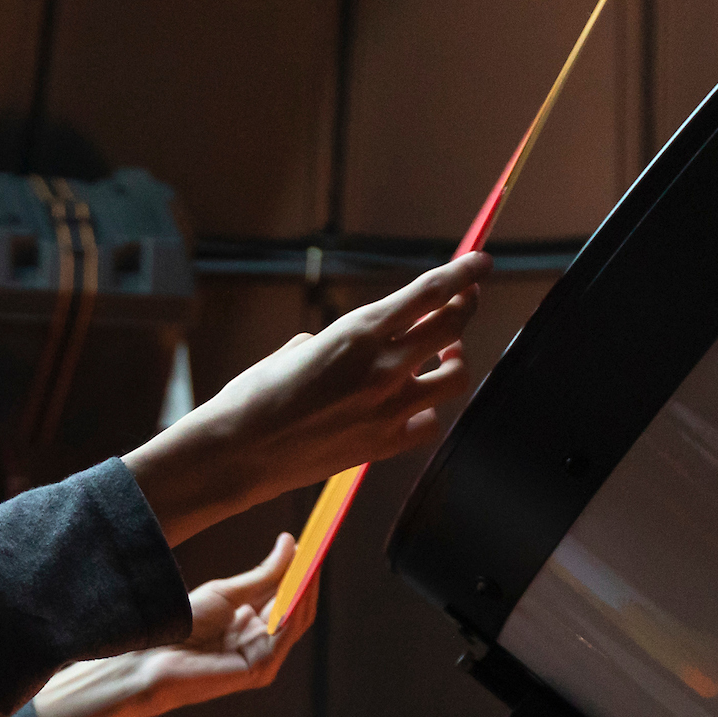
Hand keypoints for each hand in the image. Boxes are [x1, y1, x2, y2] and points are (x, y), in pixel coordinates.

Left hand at [33, 532, 319, 716]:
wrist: (151, 656)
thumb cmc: (182, 625)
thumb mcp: (227, 592)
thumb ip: (263, 574)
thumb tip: (292, 542)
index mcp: (254, 626)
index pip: (288, 598)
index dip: (303, 571)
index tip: (314, 542)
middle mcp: (263, 643)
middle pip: (297, 608)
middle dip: (309, 577)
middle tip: (320, 545)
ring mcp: (264, 659)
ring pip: (296, 620)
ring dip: (307, 589)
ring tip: (313, 558)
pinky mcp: (259, 670)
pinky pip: (284, 635)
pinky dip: (293, 609)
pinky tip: (297, 584)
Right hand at [122, 252, 484, 545]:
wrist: (237, 453)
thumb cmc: (253, 397)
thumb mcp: (293, 350)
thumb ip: (334, 341)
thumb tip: (346, 345)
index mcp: (356, 333)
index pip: (429, 292)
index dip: (463, 274)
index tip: (481, 263)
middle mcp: (382, 367)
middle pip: (452, 326)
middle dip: (466, 305)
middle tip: (466, 299)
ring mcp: (388, 409)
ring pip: (455, 375)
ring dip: (456, 358)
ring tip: (445, 354)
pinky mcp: (384, 445)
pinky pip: (429, 422)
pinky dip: (428, 409)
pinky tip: (416, 404)